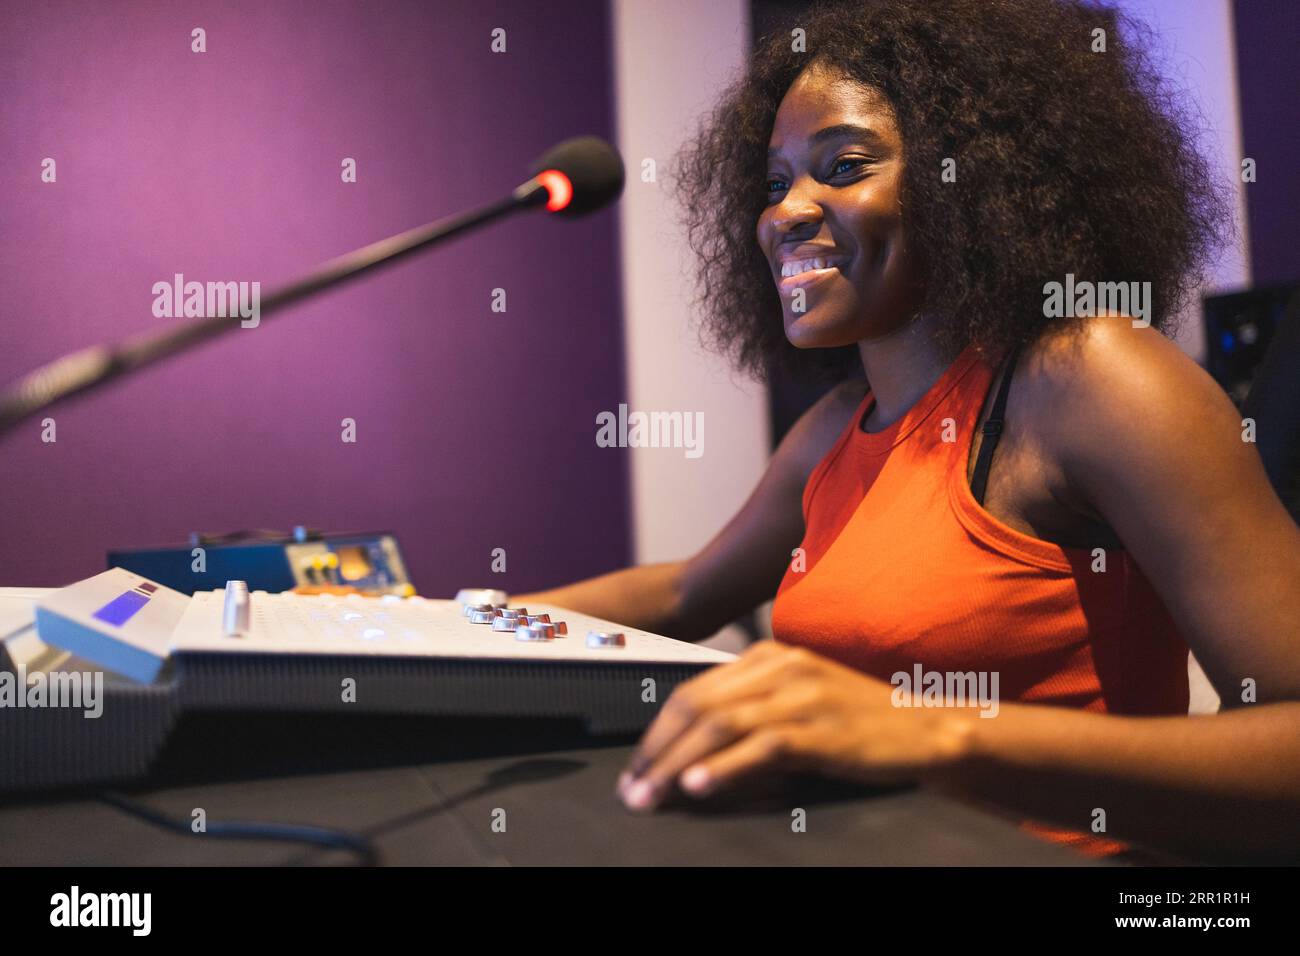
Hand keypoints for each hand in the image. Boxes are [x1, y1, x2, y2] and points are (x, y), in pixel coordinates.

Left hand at [617, 641, 973, 810]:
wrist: (927, 729)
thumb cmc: (859, 723)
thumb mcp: (799, 704)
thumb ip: (750, 716)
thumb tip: (692, 756)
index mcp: (769, 656)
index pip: (694, 691)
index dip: (657, 731)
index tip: (636, 767)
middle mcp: (781, 666)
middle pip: (697, 705)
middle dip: (656, 749)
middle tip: (632, 788)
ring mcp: (802, 693)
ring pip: (720, 724)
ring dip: (677, 763)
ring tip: (653, 794)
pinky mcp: (822, 727)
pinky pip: (762, 746)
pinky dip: (725, 767)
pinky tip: (699, 785)